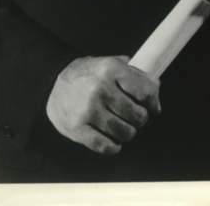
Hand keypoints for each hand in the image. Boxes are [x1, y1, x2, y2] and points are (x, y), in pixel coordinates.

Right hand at [46, 55, 160, 154]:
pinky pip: (104, 145)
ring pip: (123, 132)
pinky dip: (113, 147)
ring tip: (125, 128)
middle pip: (136, 114)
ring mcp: (88, 109)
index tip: (153, 107)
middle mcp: (100, 88)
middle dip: (141, 119)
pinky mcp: (76, 127)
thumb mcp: (111, 63)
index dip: (153, 102)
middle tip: (137, 118)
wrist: (53, 81)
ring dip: (128, 133)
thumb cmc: (89, 74)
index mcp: (112, 69)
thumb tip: (155, 93)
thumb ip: (134, 75)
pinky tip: (114, 141)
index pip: (145, 91)